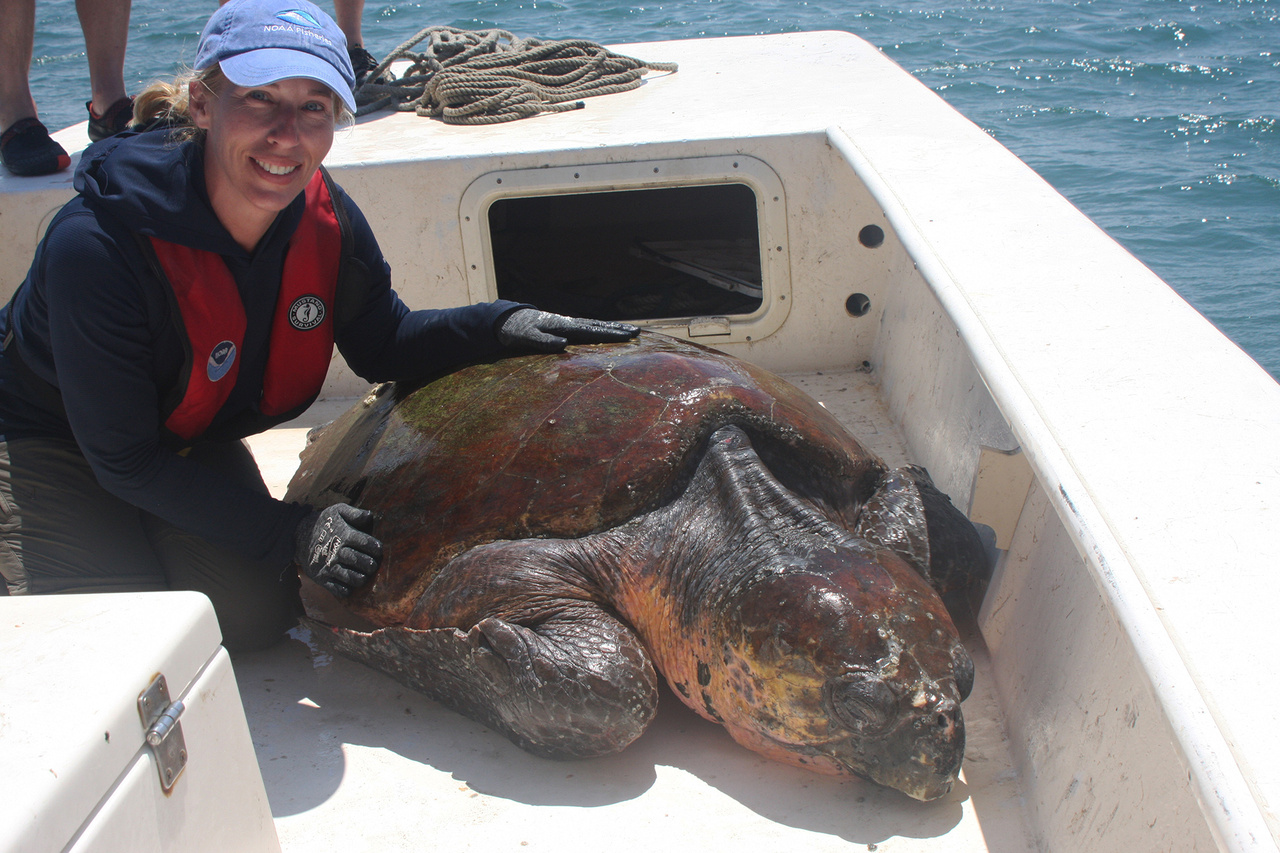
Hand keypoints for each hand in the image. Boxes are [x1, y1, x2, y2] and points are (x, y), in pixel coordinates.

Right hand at [295, 503, 382, 596]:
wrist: (298, 536)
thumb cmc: (326, 524)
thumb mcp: (338, 511)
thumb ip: (355, 513)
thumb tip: (369, 516)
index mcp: (343, 535)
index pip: (363, 542)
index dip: (374, 547)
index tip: (379, 549)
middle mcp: (335, 552)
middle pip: (357, 560)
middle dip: (370, 564)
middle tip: (373, 564)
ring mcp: (328, 567)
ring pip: (350, 577)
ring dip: (361, 578)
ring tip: (364, 574)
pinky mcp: (322, 578)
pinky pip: (338, 589)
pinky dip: (347, 589)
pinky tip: (351, 584)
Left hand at [497, 308, 638, 352]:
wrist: (508, 319)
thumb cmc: (516, 330)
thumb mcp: (526, 337)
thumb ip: (543, 341)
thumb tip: (564, 344)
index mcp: (563, 325)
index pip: (590, 331)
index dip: (609, 334)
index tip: (626, 337)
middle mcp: (569, 322)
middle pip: (598, 326)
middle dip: (618, 329)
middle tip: (637, 332)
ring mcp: (568, 323)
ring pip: (595, 325)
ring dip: (613, 328)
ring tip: (630, 331)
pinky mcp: (565, 327)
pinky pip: (587, 329)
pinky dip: (601, 330)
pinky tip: (609, 332)